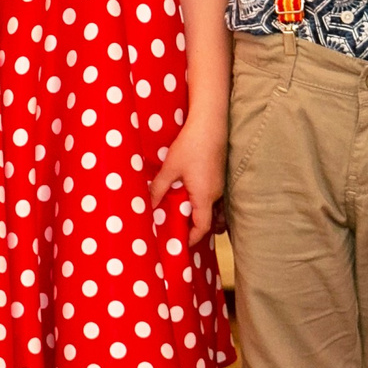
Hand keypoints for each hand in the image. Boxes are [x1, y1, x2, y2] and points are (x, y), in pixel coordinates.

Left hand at [149, 113, 223, 245]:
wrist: (210, 123)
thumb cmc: (191, 145)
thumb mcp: (170, 168)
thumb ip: (158, 189)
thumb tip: (147, 206)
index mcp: (205, 196)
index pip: (201, 228)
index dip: (191, 239)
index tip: (178, 244)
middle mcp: (216, 194)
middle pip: (208, 221)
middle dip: (194, 229)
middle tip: (176, 231)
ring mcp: (220, 184)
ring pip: (213, 209)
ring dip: (200, 216)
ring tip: (182, 216)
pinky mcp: (219, 175)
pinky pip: (213, 198)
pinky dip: (203, 203)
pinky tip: (189, 196)